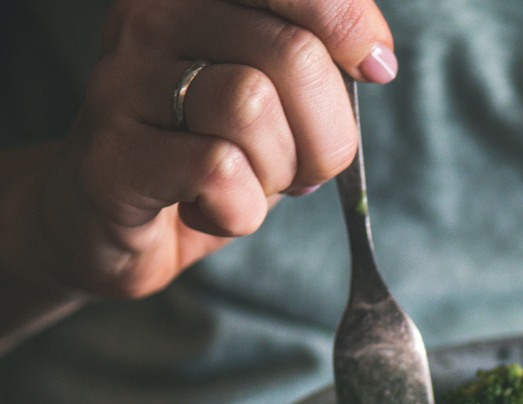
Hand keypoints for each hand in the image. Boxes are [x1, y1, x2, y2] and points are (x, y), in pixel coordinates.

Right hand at [11, 0, 394, 304]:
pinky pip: (219, 170)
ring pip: (252, 108)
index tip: (375, 67)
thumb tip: (375, 59)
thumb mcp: (272, 104)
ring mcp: (124, 80)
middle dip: (323, 135)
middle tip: (299, 170)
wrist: (108, 224)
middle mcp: (151, 15)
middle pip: (293, 55)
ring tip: (243, 188)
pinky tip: (208, 210)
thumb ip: (315, 66)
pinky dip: (239, 211)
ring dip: (275, 174)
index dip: (348, 20)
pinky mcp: (113, 152)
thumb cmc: (201, 160)